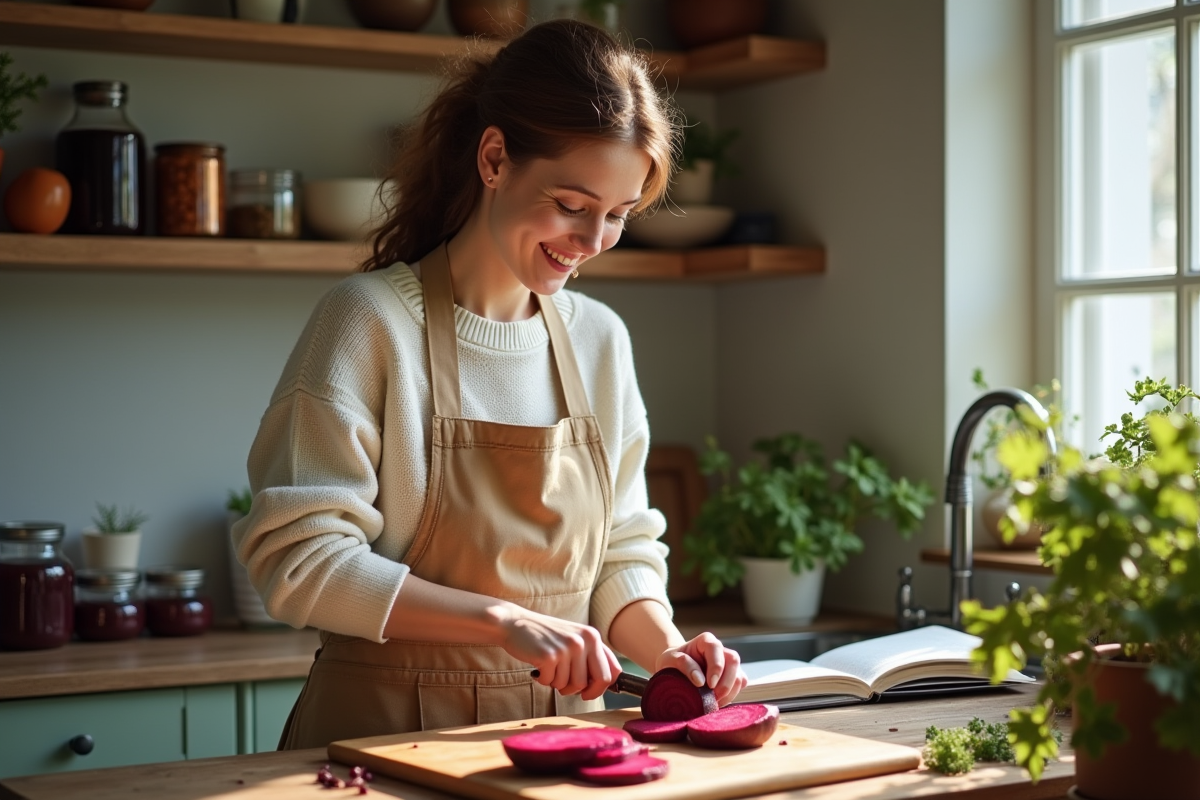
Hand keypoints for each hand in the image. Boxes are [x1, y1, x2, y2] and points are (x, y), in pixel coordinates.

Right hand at [497, 606, 621, 702]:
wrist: (515, 623)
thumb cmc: (545, 636)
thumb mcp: (574, 639)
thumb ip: (590, 656)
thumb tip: (607, 683)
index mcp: (592, 636)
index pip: (612, 670)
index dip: (602, 687)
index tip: (589, 692)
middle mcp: (583, 641)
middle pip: (597, 681)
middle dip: (583, 691)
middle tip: (567, 689)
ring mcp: (567, 648)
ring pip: (572, 686)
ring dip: (558, 684)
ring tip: (549, 670)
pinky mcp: (549, 656)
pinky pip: (551, 683)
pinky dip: (543, 680)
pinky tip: (538, 667)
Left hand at [655, 632, 746, 705]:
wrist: (675, 669)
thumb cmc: (672, 663)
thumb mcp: (670, 660)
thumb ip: (683, 664)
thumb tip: (700, 681)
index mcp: (705, 641)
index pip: (716, 648)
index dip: (716, 667)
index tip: (709, 685)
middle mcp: (720, 650)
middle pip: (733, 661)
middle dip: (726, 683)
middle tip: (713, 698)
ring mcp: (728, 663)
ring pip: (740, 675)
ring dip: (729, 693)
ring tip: (713, 702)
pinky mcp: (733, 676)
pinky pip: (740, 685)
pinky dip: (731, 696)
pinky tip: (717, 701)